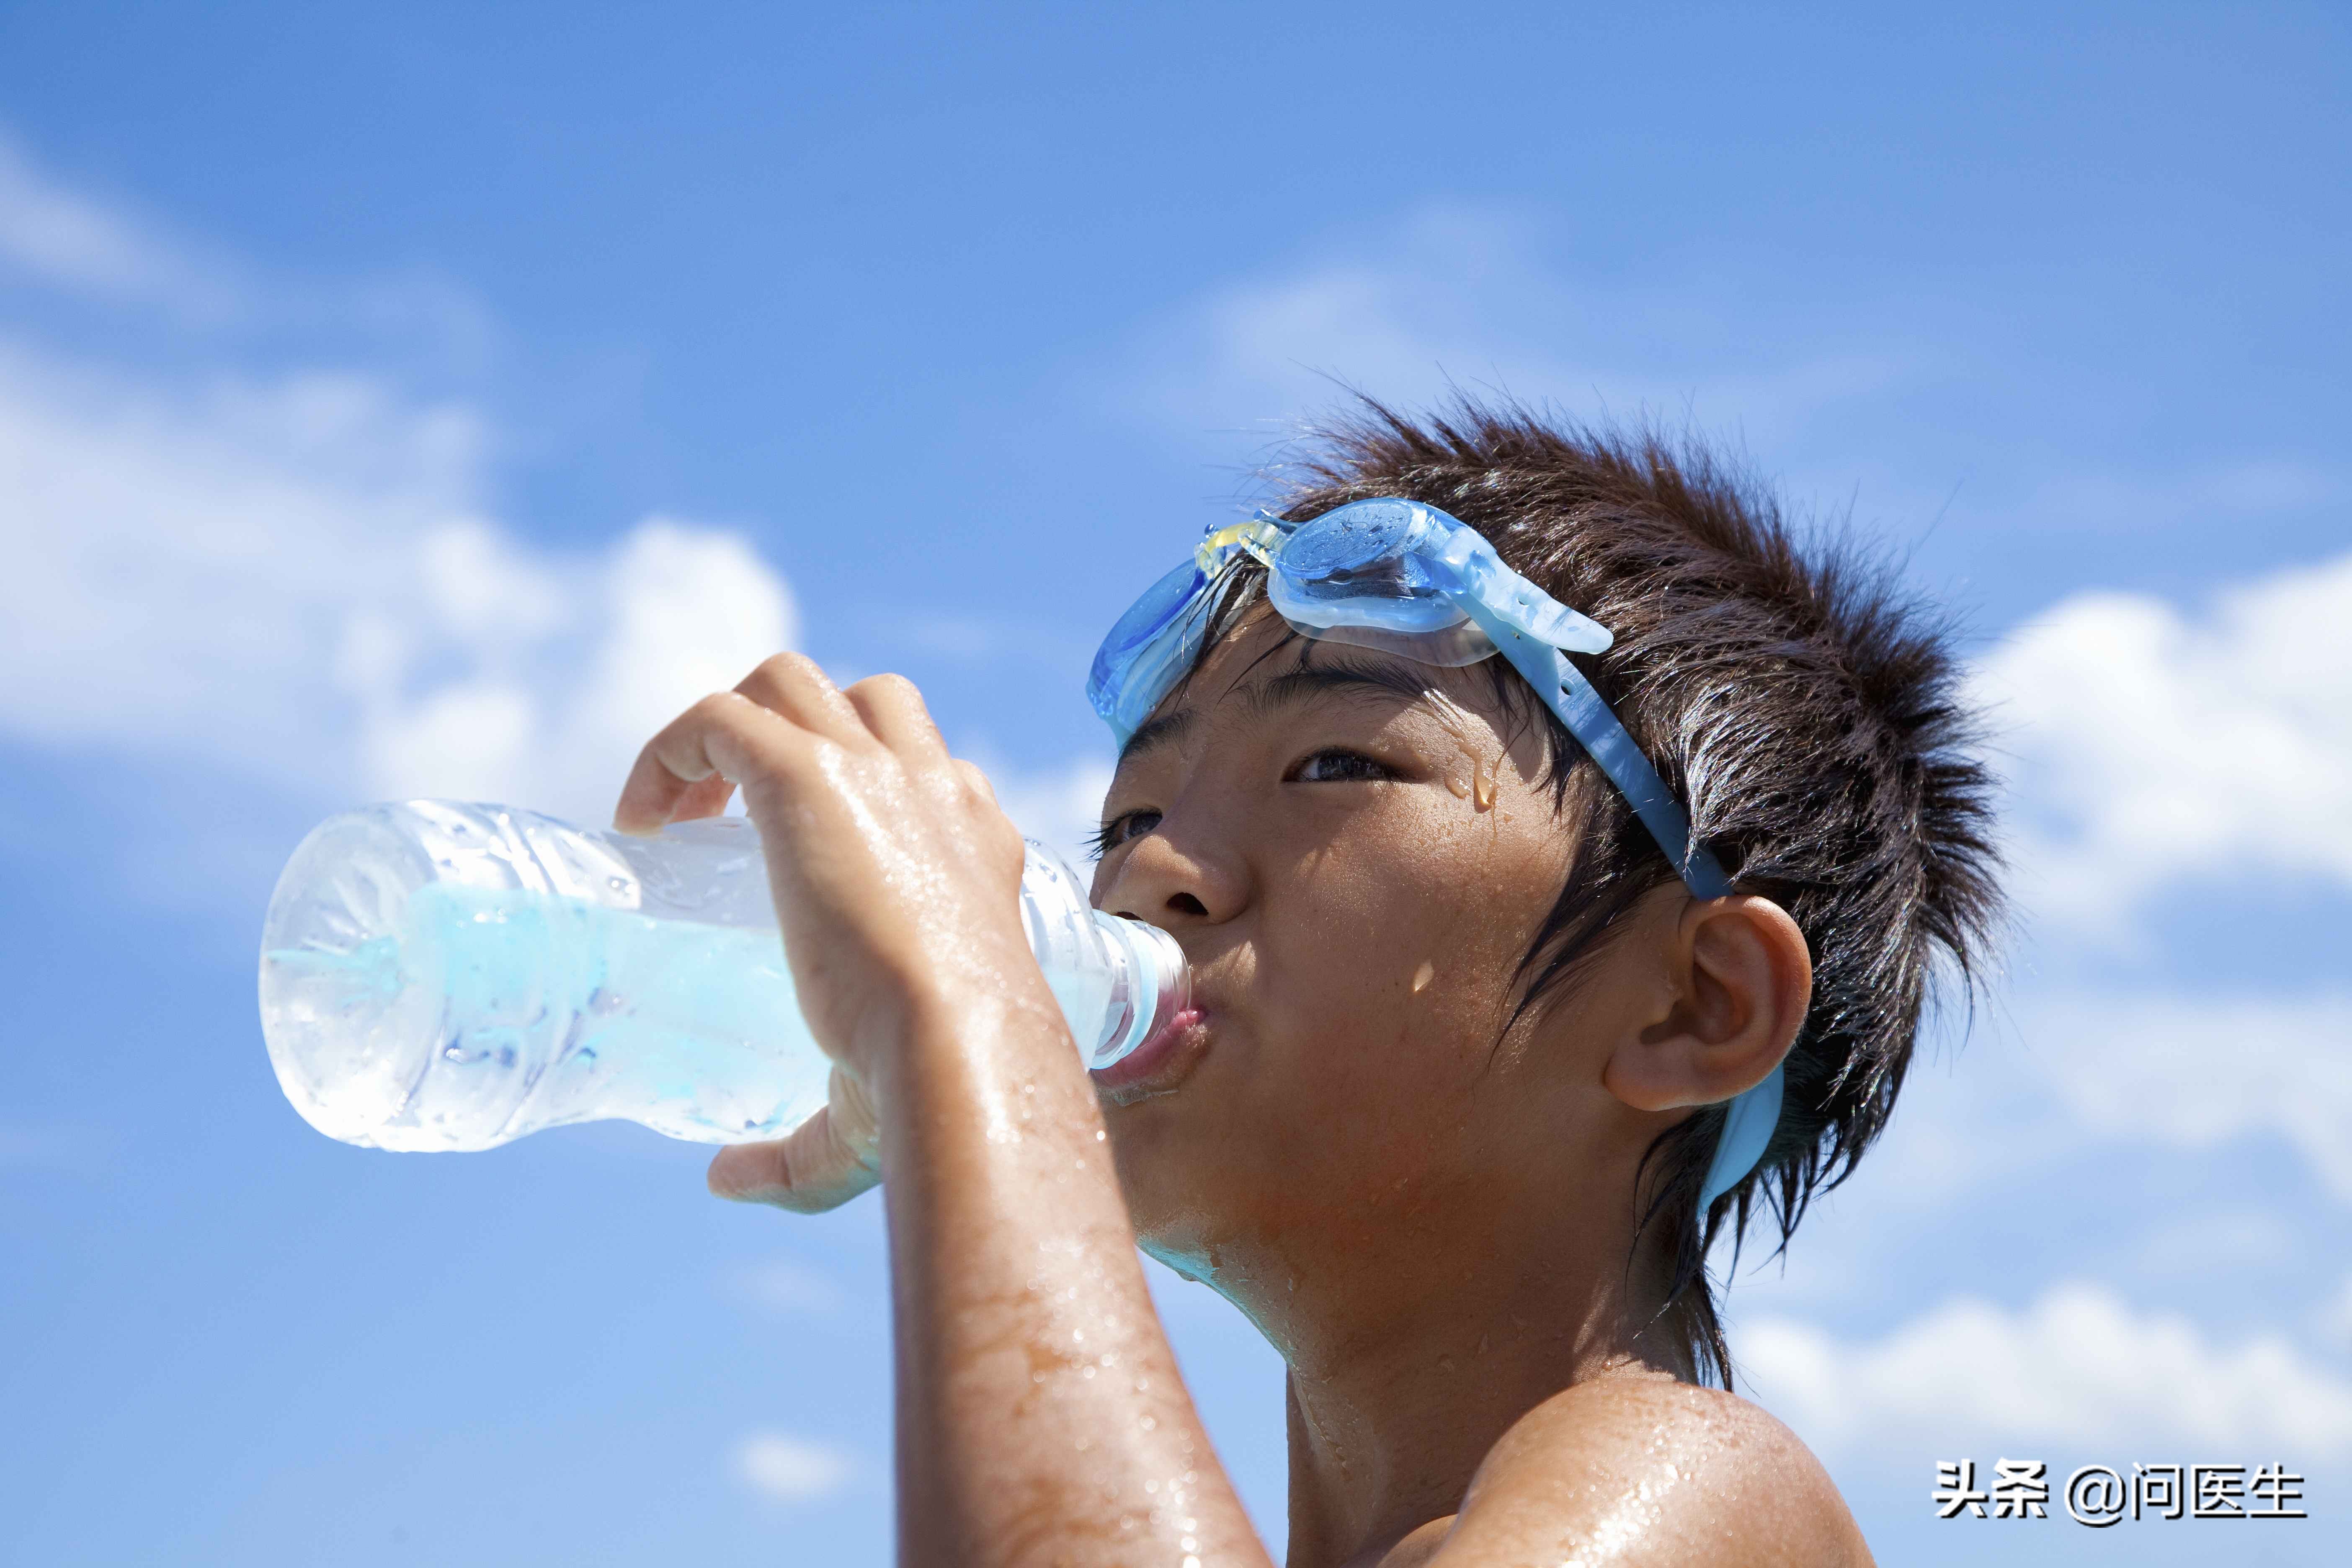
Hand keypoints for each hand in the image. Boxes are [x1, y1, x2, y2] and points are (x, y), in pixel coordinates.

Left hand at [612, 653, 1036, 1209]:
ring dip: (731, 724)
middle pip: (865, 698)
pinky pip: (720, 715)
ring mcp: (875, 773)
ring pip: (789, 681)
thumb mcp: (872, 1115)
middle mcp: (936, 793)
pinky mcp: (809, 775)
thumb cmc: (938, 1088)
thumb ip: (802, 1156)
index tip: (807, 863)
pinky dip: (673, 748)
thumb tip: (725, 1178)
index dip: (868, 796)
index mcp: (977, 848)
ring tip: (681, 812)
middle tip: (727, 824)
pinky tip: (643, 821)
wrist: (961, 1046)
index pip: (933, 775)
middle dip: (798, 731)